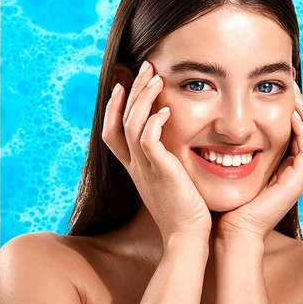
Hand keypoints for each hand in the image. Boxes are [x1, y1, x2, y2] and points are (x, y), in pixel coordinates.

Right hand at [102, 61, 210, 242]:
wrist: (188, 236)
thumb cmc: (188, 211)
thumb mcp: (173, 182)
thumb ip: (170, 163)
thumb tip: (179, 148)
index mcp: (136, 168)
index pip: (113, 131)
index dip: (114, 107)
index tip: (124, 85)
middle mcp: (135, 166)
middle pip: (119, 120)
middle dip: (132, 91)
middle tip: (145, 67)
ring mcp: (144, 169)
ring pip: (131, 124)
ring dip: (143, 98)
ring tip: (157, 78)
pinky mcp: (160, 172)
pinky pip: (148, 140)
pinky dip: (154, 122)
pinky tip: (167, 111)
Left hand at [217, 82, 302, 241]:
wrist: (233, 232)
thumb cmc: (232, 205)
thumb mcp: (239, 171)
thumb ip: (242, 153)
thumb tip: (228, 131)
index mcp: (289, 171)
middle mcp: (299, 174)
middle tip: (298, 90)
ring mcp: (300, 179)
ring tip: (297, 99)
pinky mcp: (295, 184)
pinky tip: (293, 117)